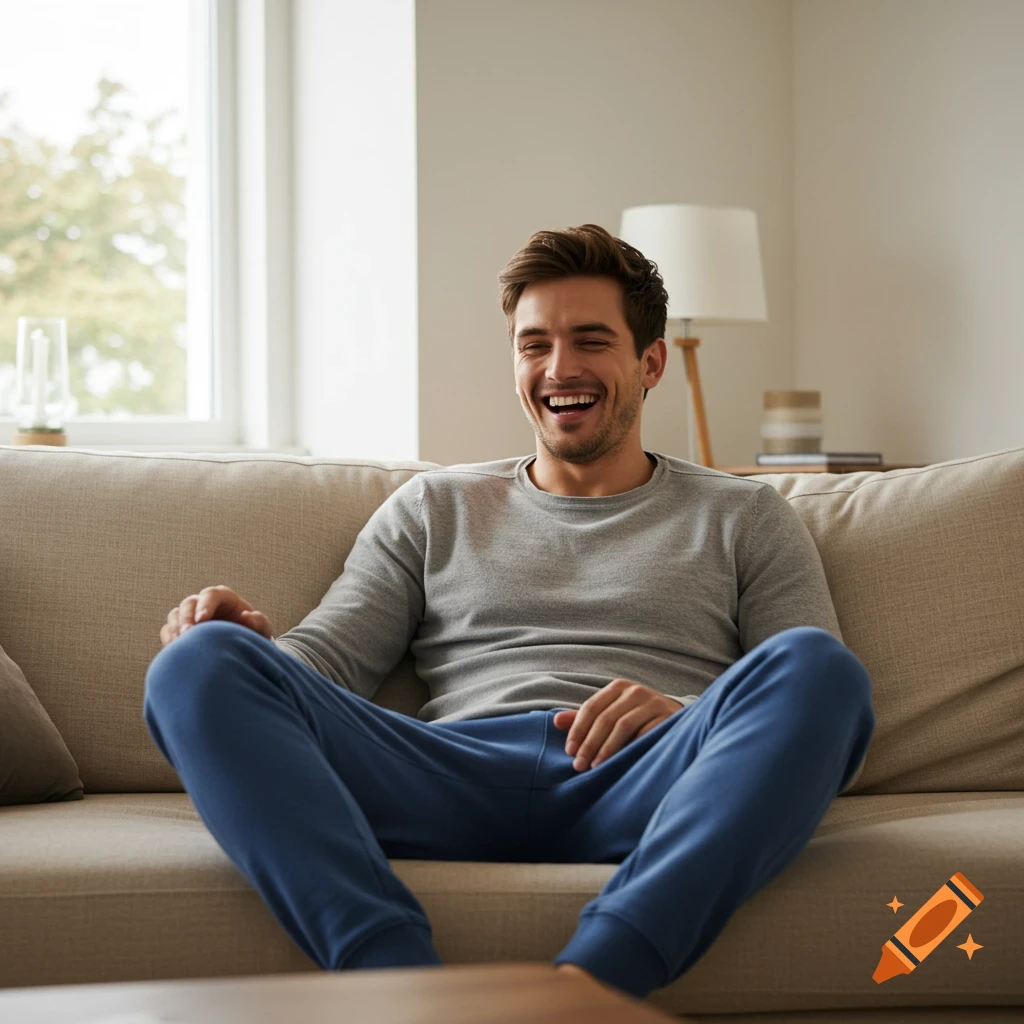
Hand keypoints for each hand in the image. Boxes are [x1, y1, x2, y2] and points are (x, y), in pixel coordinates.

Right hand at [160, 585, 273, 647]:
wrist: (241, 649)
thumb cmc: (252, 635)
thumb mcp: (261, 629)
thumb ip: (259, 622)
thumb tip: (247, 616)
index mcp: (223, 598)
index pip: (210, 594)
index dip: (205, 605)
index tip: (202, 619)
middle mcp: (204, 603)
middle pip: (189, 603)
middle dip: (186, 618)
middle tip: (187, 634)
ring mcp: (190, 616)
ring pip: (176, 615)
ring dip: (175, 628)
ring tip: (180, 643)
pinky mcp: (181, 630)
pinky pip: (169, 630)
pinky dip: (169, 638)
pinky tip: (174, 650)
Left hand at [552, 678, 682, 770]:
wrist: (674, 717)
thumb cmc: (635, 717)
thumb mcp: (610, 713)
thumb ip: (584, 718)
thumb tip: (556, 721)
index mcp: (618, 687)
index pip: (591, 707)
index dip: (578, 730)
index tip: (570, 752)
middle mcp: (635, 691)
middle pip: (605, 718)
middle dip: (590, 744)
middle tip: (579, 765)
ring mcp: (653, 702)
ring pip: (624, 725)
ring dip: (607, 748)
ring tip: (596, 766)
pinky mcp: (668, 717)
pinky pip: (646, 734)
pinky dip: (631, 748)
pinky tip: (622, 761)